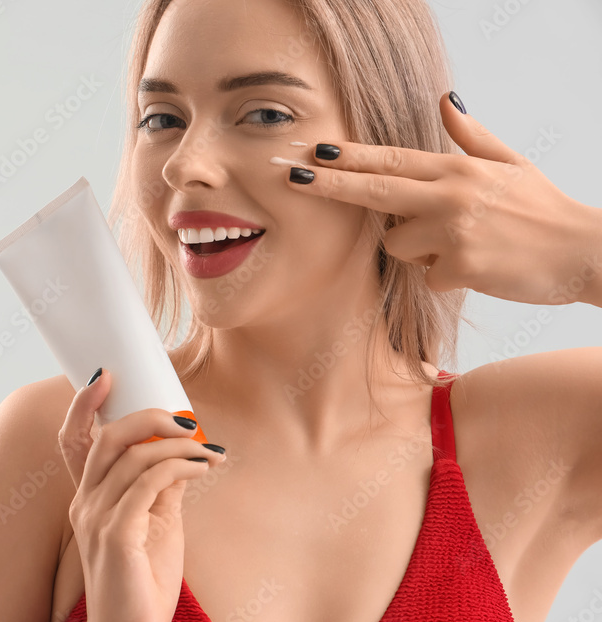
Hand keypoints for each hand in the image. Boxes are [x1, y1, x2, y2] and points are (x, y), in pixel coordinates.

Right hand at [56, 367, 224, 621]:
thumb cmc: (141, 581)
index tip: (108, 376)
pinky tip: (201, 469)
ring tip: (206, 450)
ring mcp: (97, 519)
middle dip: (148, 417)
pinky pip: (147, 485)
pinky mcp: (116, 536)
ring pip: (131, 457)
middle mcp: (85, 503)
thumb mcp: (155, 523)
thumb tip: (183, 451)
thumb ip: (160, 486)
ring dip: (176, 445)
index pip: (74, 440)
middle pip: (107, 438)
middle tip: (186, 420)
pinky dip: (178, 468)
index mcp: (89, 497)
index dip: (84, 405)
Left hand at [284, 91, 601, 305]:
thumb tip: (445, 100)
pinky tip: (477, 267)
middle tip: (292, 177)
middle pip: (375, 190)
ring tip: (462, 245)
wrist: (583, 252)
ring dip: (418, 251)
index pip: (391, 160)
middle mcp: (450, 195)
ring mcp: (453, 231)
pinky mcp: (460, 268)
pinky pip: (427, 277)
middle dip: (331, 185)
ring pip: (398, 245)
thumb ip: (470, 137)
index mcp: (458, 169)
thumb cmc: (542, 210)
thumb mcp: (510, 164)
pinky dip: (445, 277)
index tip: (313, 152)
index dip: (349, 157)